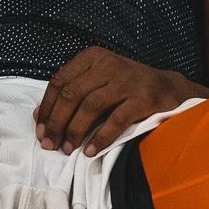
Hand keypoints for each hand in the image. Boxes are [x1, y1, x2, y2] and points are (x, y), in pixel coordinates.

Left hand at [35, 47, 206, 157]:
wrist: (169, 90)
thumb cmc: (126, 89)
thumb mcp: (97, 83)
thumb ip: (71, 94)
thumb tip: (39, 116)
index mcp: (92, 57)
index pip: (59, 82)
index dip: (47, 109)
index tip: (40, 132)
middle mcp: (108, 65)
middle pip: (71, 94)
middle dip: (57, 123)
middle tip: (51, 145)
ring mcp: (127, 80)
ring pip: (90, 106)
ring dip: (75, 131)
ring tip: (68, 150)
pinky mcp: (144, 98)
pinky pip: (116, 119)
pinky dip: (101, 137)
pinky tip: (91, 150)